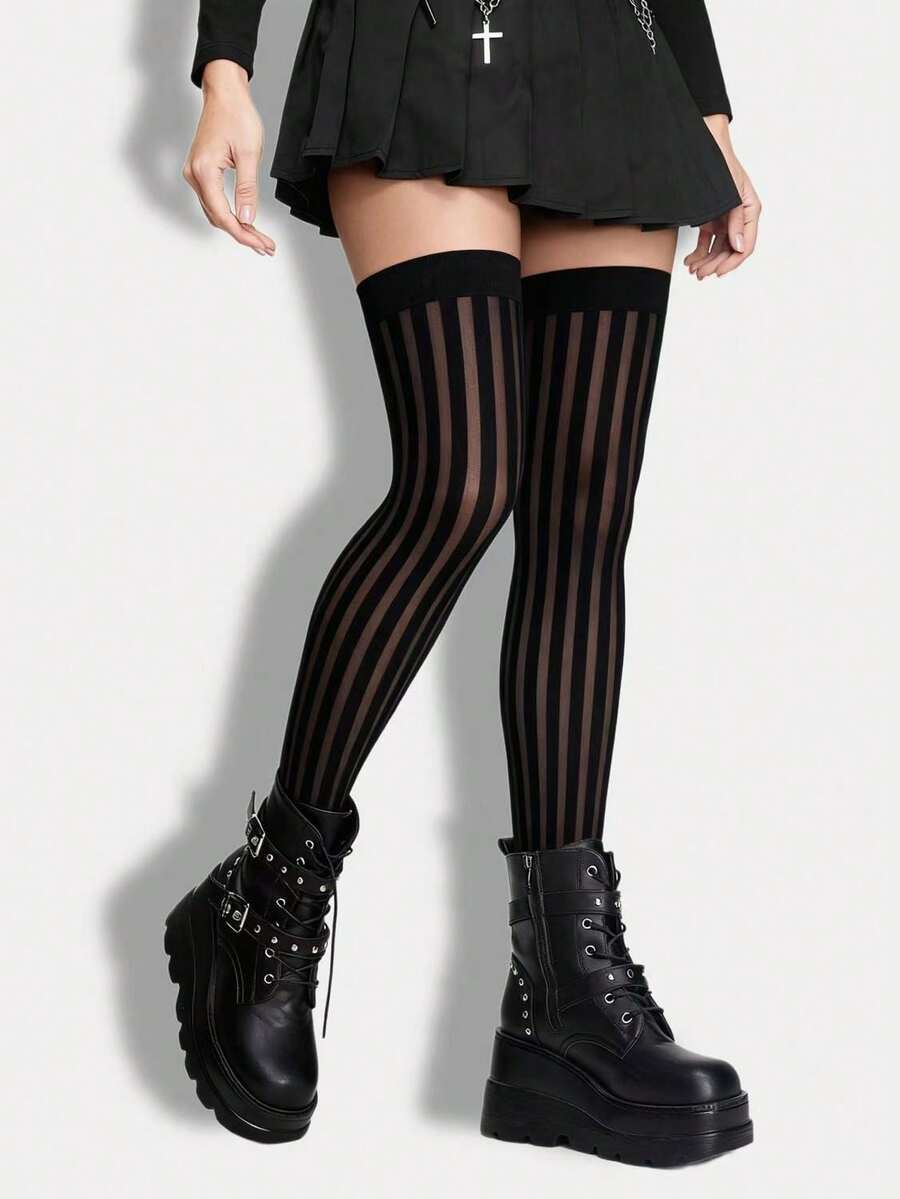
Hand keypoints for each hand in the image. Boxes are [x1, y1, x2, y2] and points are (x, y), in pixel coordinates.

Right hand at [183, 60, 275, 255]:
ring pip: (215, 212)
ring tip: (260, 240)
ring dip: (237, 227)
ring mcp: (195, 174)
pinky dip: (229, 214)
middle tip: (267, 247)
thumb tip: (247, 218)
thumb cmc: (237, 116)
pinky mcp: (200, 171)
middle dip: (243, 234)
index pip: (223, 215)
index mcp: (204, 171)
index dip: (244, 234)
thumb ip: (248, 189)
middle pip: (218, 218)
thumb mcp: (249, 154)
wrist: (224, 93)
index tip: (263, 245)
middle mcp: (194, 175)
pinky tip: (246, 222)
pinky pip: (214, 201)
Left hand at [684, 115, 760, 279]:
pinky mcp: (711, 217)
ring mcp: (725, 218)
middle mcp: (739, 217)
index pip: (746, 245)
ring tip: (694, 270)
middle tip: (701, 274)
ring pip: (718, 248)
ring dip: (707, 262)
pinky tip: (690, 261)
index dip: (733, 261)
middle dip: (716, 264)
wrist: (705, 145)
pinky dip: (699, 253)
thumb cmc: (721, 163)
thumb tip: (739, 247)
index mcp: (750, 210)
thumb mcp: (731, 193)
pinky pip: (707, 241)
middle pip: (730, 250)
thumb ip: (736, 220)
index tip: (719, 271)